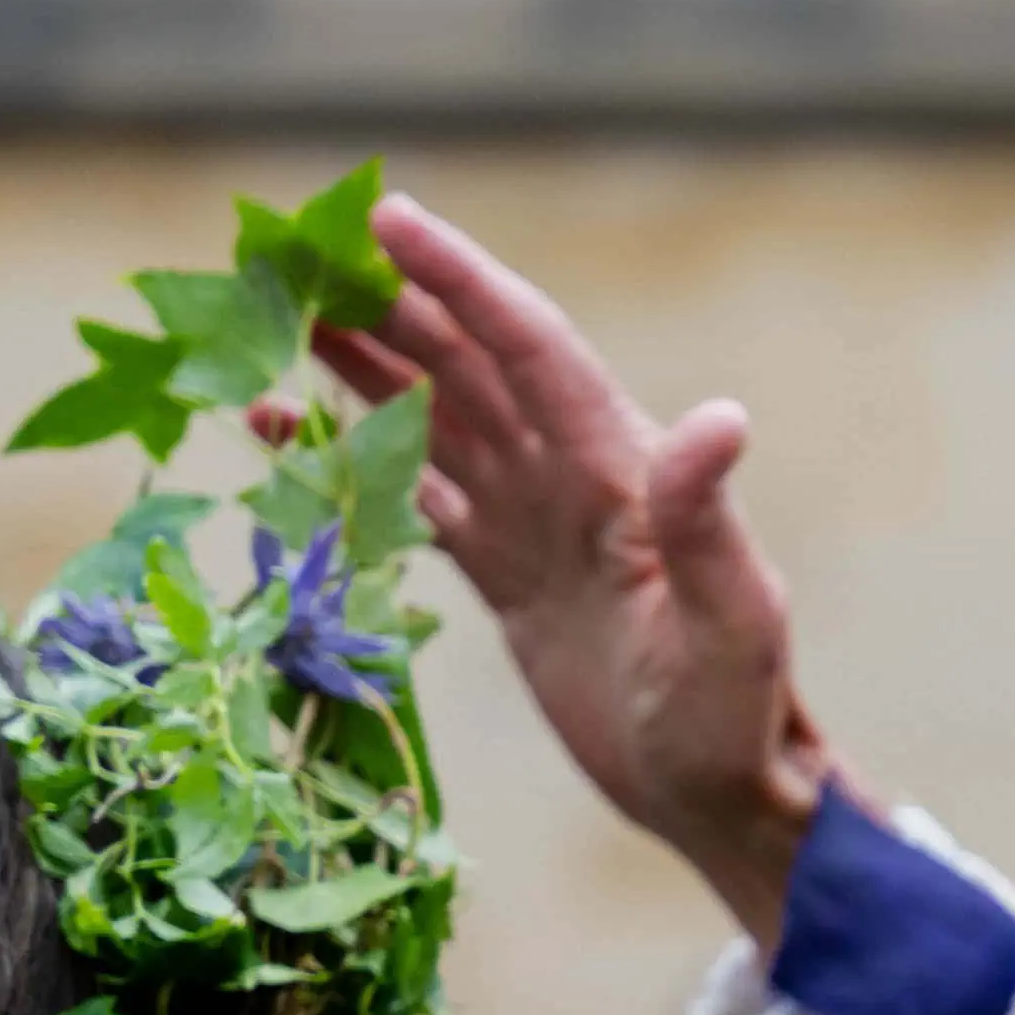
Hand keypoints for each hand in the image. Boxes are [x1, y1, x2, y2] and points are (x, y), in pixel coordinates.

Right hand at [319, 193, 828, 934]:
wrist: (722, 796)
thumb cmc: (737, 713)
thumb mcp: (729, 620)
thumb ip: (706, 522)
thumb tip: (719, 421)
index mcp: (623, 466)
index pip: (528, 347)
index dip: (459, 280)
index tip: (385, 217)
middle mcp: (576, 476)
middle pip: (467, 364)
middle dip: (387, 305)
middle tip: (291, 254)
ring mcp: (537, 522)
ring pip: (434, 418)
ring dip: (362, 368)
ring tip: (277, 323)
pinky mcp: (507, 574)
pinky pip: (417, 495)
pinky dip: (353, 461)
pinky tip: (288, 436)